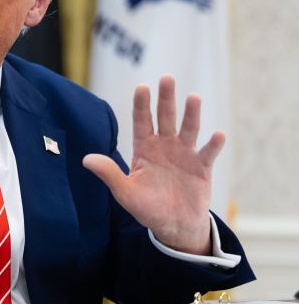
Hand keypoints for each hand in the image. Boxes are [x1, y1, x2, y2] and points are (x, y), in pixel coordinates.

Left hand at [83, 75, 223, 254]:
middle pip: (165, 117)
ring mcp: (184, 154)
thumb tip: (86, 159)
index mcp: (144, 148)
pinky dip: (214, 144)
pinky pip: (208, 153)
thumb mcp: (125, 192)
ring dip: (191, 114)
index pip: (141, 121)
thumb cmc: (147, 208)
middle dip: (166, 98)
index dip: (141, 104)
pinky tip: (218, 134)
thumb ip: (109, 174)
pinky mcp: (202, 167)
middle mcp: (165, 146)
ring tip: (193, 97)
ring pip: (188, 129)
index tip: (142, 87)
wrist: (173, 226)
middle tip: (167, 77)